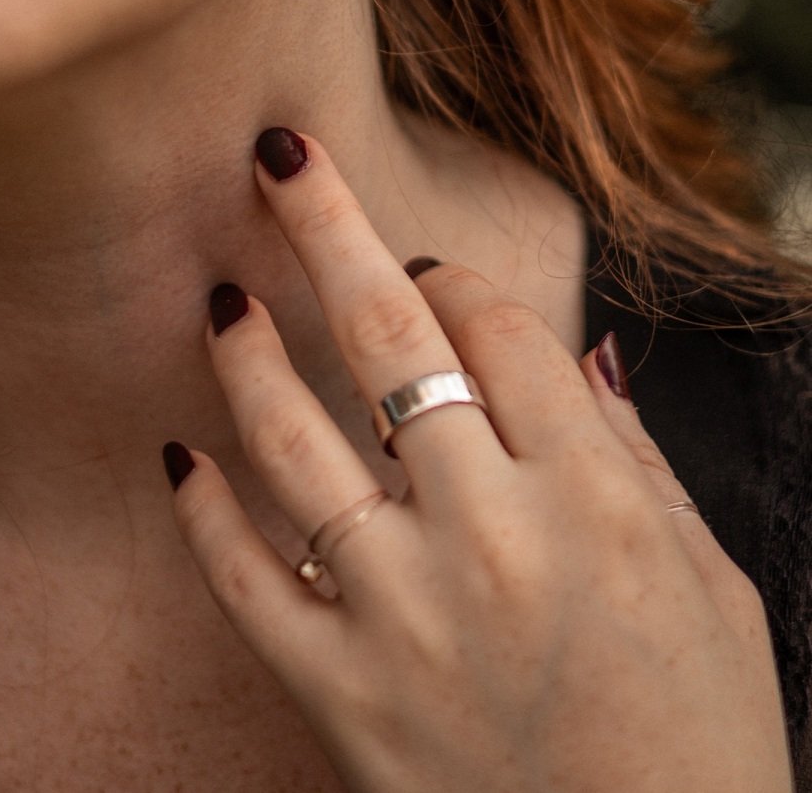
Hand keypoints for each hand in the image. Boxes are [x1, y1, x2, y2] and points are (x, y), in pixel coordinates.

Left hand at [167, 130, 792, 792]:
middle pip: (391, 342)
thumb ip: (637, 455)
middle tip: (277, 156)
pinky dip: (203, 514)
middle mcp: (494, 541)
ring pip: (295, 446)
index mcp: (595, 501)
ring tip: (219, 297)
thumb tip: (577, 350)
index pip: (499, 328)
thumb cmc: (698, 737)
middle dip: (327, 228)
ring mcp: (405, 621)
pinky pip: (247, 584)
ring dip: (246, 356)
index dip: (456, 277)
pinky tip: (179, 453)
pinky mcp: (342, 700)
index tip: (428, 268)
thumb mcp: (711, 583)